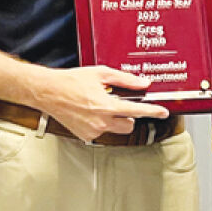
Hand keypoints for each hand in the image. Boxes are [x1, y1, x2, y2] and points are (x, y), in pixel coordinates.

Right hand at [34, 65, 169, 141]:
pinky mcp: (85, 136)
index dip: (153, 112)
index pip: (137, 112)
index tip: (162, 113)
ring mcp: (93, 131)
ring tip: (100, 106)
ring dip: (114, 120)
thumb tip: (142, 83)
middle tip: (120, 105)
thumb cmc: (71, 81)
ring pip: (115, 130)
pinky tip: (89, 112)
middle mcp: (101, 121)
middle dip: (129, 117)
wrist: (49, 92)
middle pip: (129, 125)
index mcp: (107, 106)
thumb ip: (125, 80)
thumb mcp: (100, 74)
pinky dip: (100, 123)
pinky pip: (100, 132)